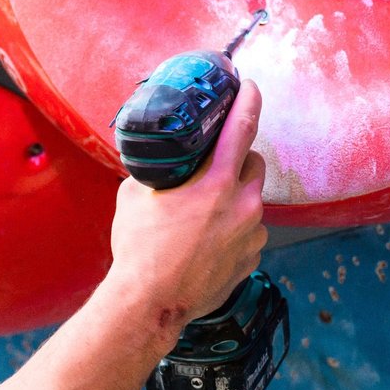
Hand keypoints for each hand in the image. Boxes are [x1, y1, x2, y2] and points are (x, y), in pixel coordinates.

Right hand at [106, 80, 267, 328]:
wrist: (150, 303)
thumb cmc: (140, 250)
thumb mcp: (134, 197)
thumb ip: (156, 173)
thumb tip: (156, 162)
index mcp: (216, 182)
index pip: (242, 128)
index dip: (248, 101)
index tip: (250, 86)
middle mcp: (243, 205)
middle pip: (255, 164)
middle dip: (238, 161)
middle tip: (213, 169)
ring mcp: (252, 235)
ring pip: (252, 202)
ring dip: (235, 200)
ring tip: (203, 216)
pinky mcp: (252, 259)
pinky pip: (250, 233)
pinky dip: (234, 230)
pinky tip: (207, 242)